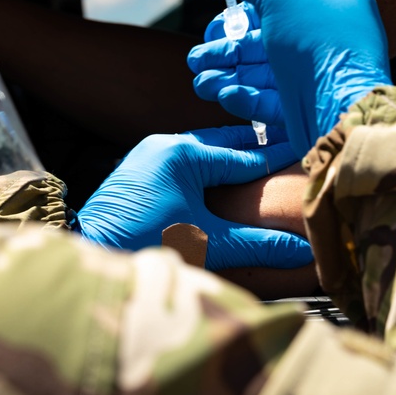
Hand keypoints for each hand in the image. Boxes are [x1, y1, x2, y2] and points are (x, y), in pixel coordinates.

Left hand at [77, 125, 311, 270]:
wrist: (89, 249)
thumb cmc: (146, 243)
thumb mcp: (208, 243)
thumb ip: (258, 244)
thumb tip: (303, 250)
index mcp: (186, 153)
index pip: (245, 155)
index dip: (278, 158)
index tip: (305, 155)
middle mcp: (166, 144)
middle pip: (224, 144)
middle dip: (256, 151)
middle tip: (288, 156)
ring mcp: (149, 154)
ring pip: (202, 150)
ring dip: (229, 159)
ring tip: (259, 170)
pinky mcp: (139, 170)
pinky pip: (183, 161)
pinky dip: (206, 169)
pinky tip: (220, 185)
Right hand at [189, 0, 391, 157]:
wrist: (344, 111)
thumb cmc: (320, 46)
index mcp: (333, 7)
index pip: (278, 5)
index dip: (239, 16)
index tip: (213, 30)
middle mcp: (327, 41)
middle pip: (262, 43)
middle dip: (225, 51)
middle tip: (196, 60)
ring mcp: (315, 78)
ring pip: (261, 75)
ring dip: (227, 76)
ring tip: (201, 83)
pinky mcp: (306, 110)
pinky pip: (270, 101)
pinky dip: (244, 98)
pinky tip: (225, 96)